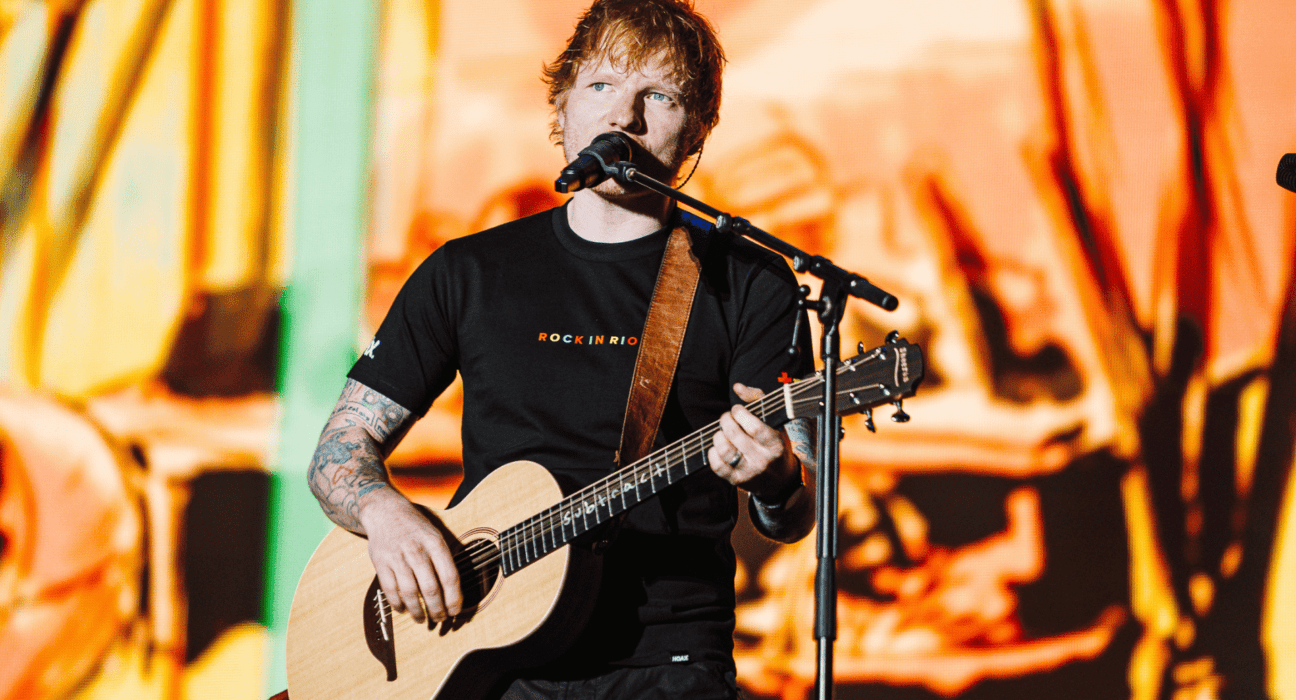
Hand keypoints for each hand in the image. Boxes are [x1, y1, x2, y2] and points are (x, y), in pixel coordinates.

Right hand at [358, 489, 461, 623]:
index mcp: (435, 544)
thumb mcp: (435, 536)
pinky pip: (390, 590)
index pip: (449, 577)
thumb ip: (444, 560)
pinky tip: (404, 610)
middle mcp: (417, 551)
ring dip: (417, 611)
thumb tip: (455, 591)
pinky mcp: (381, 563)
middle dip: (437, 609)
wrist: (385, 511)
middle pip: (430, 589)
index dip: (454, 598)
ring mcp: (397, 558)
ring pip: (410, 593)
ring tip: (422, 619)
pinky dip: (398, 604)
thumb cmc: (415, 527)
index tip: (455, 611)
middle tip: (440, 618)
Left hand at [708, 382, 799, 497]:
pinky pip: (717, 466)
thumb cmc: (776, 443)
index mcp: (775, 444)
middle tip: (727, 417)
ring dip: (718, 436)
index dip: (740, 414)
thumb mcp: (775, 421)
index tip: (737, 409)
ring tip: (722, 432)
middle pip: (735, 436)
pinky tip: (718, 446)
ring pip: (725, 451)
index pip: (755, 427)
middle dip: (726, 420)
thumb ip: (758, 399)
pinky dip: (713, 452)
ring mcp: (749, 472)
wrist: (781, 480)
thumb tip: (737, 386)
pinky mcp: (737, 481)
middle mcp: (762, 460)